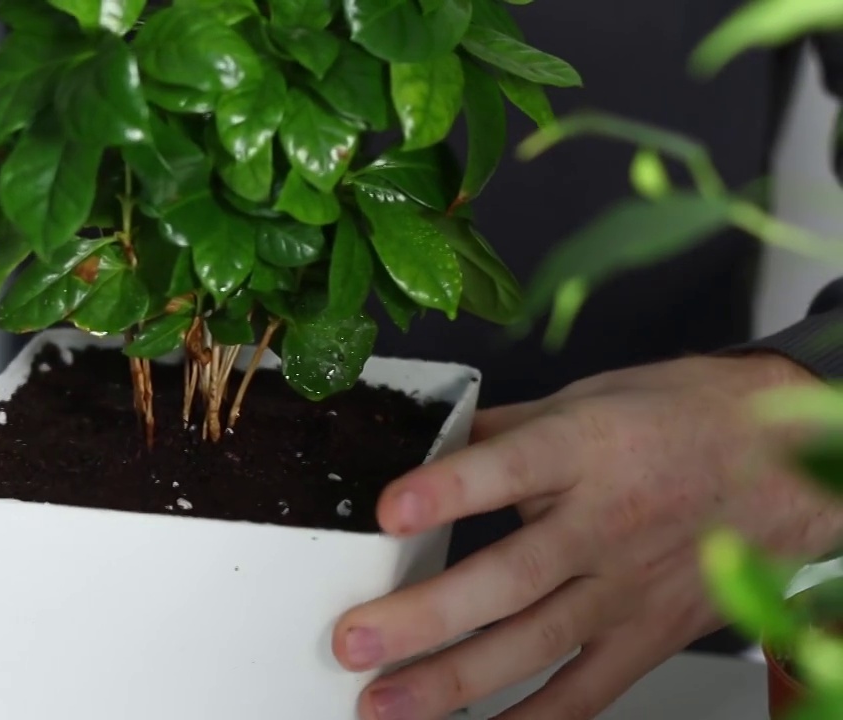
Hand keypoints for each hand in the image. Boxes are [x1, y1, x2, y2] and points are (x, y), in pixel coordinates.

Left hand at [333, 354, 842, 719]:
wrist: (786, 460)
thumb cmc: (681, 420)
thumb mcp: (586, 399)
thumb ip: (502, 432)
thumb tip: (423, 444)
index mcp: (584, 449)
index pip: (507, 468)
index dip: (447, 492)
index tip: (389, 512)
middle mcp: (604, 523)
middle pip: (509, 577)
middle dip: (425, 616)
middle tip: (355, 641)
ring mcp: (627, 587)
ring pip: (535, 643)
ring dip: (454, 680)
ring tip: (385, 703)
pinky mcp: (648, 634)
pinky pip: (586, 691)